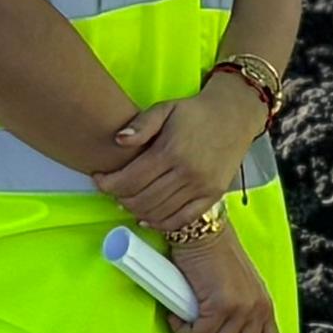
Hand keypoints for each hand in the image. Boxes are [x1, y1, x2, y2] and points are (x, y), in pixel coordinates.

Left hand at [95, 77, 265, 236]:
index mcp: (172, 150)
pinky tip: (147, 218)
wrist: (234, 117)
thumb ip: (141, 124)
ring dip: (136, 210)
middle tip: (111, 191)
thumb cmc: (194, 112)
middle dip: (120, 198)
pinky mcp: (212, 196)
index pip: (131, 179)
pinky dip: (160, 223)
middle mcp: (187, 173)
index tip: (99, 179)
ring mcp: (201, 187)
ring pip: (159, 212)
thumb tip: (118, 141)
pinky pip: (181, 219)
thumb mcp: (166, 108)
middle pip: (142, 199)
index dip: (109, 184)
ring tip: (126, 201)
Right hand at [156, 213, 282, 332]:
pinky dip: (182, 330)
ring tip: (184, 322)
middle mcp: (258, 309)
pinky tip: (177, 314)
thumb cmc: (210, 255)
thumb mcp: (233, 289)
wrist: (200, 228)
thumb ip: (234, 317)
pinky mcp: (222, 305)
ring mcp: (242, 308)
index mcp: (264, 307)